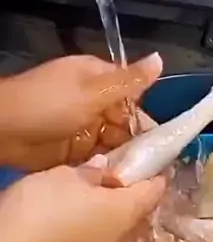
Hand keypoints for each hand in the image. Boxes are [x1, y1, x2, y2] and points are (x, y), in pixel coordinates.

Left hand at [0, 53, 160, 170]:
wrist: (0, 130)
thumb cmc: (47, 103)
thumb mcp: (93, 90)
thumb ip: (129, 82)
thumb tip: (162, 58)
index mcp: (98, 78)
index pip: (133, 96)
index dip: (147, 117)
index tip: (166, 142)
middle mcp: (93, 101)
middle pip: (125, 123)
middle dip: (138, 143)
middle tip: (155, 169)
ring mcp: (81, 127)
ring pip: (112, 143)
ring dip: (124, 158)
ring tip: (141, 180)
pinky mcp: (71, 150)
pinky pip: (96, 158)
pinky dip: (107, 168)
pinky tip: (121, 183)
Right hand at [0, 164, 164, 241]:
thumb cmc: (41, 213)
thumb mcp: (63, 177)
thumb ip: (90, 172)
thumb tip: (105, 168)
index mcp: (127, 212)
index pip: (155, 189)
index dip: (154, 172)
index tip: (148, 158)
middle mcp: (123, 239)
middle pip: (139, 212)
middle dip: (132, 193)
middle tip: (116, 173)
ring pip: (118, 229)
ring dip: (112, 213)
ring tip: (93, 194)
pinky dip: (95, 228)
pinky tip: (77, 219)